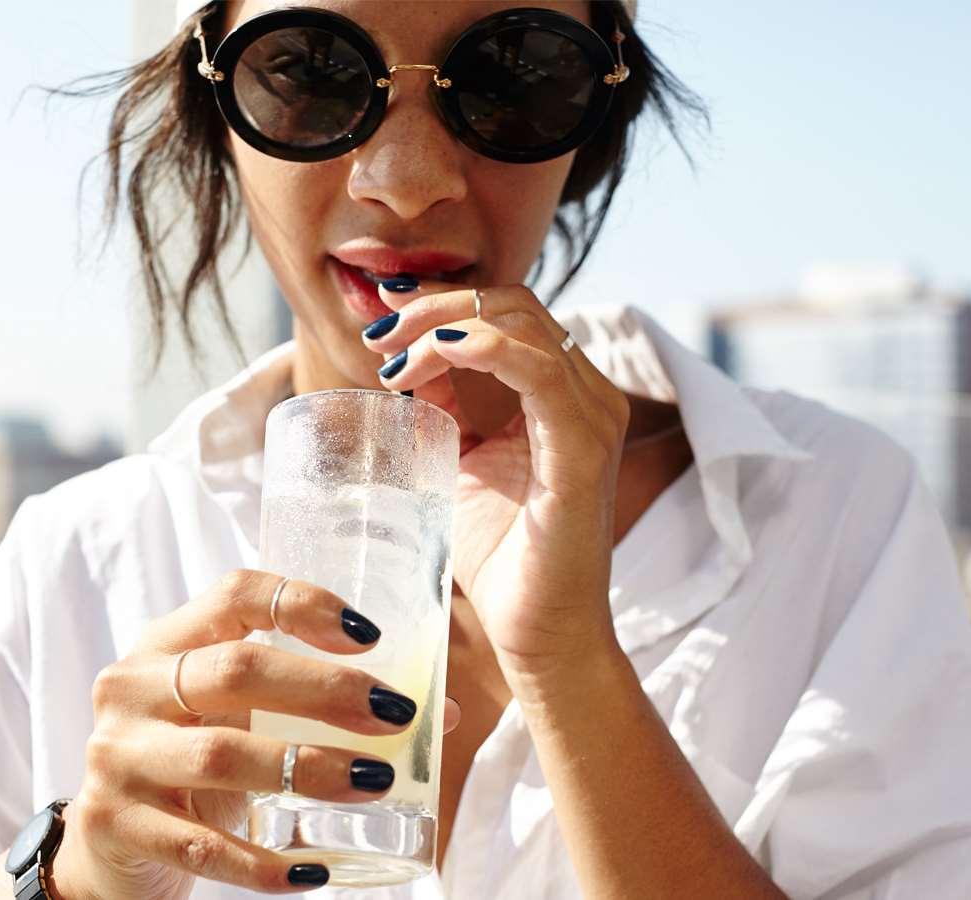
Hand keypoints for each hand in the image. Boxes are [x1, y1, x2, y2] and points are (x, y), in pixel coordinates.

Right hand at [53, 570, 421, 898]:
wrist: (104, 848)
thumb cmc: (193, 765)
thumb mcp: (240, 721)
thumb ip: (321, 708)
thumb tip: (442, 717)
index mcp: (166, 643)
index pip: (234, 594)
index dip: (304, 604)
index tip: (371, 634)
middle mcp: (134, 687)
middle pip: (236, 670)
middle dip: (326, 690)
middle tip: (396, 716)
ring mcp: (118, 756)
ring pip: (222, 755)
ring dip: (308, 768)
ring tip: (376, 783)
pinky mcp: (115, 823)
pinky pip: (201, 846)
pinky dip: (261, 863)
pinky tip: (313, 874)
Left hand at [365, 279, 630, 673]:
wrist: (537, 633)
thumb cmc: (501, 556)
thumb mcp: (458, 460)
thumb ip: (443, 405)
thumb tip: (404, 360)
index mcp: (560, 393)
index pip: (506, 312)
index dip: (441, 301)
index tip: (383, 316)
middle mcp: (585, 395)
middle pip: (513, 304)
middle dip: (436, 304)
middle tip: (380, 331)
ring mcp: (590, 418)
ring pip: (521, 324)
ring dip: (446, 323)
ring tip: (394, 353)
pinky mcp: (583, 448)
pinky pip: (540, 370)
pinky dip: (484, 347)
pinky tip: (438, 350)